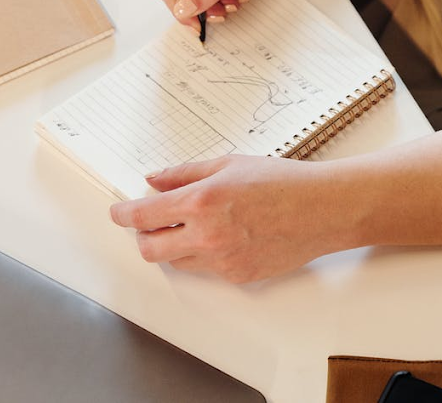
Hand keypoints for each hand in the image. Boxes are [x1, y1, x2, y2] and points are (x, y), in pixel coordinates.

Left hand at [109, 156, 347, 282]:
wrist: (322, 209)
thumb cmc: (282, 181)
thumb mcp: (229, 164)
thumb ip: (185, 173)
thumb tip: (154, 180)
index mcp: (201, 200)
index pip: (143, 215)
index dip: (123, 214)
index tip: (118, 212)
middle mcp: (207, 235)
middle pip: (149, 249)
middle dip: (142, 236)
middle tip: (150, 222)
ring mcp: (222, 261)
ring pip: (176, 262)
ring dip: (173, 246)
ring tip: (192, 226)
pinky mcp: (237, 277)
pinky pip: (206, 270)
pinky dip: (203, 254)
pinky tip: (223, 236)